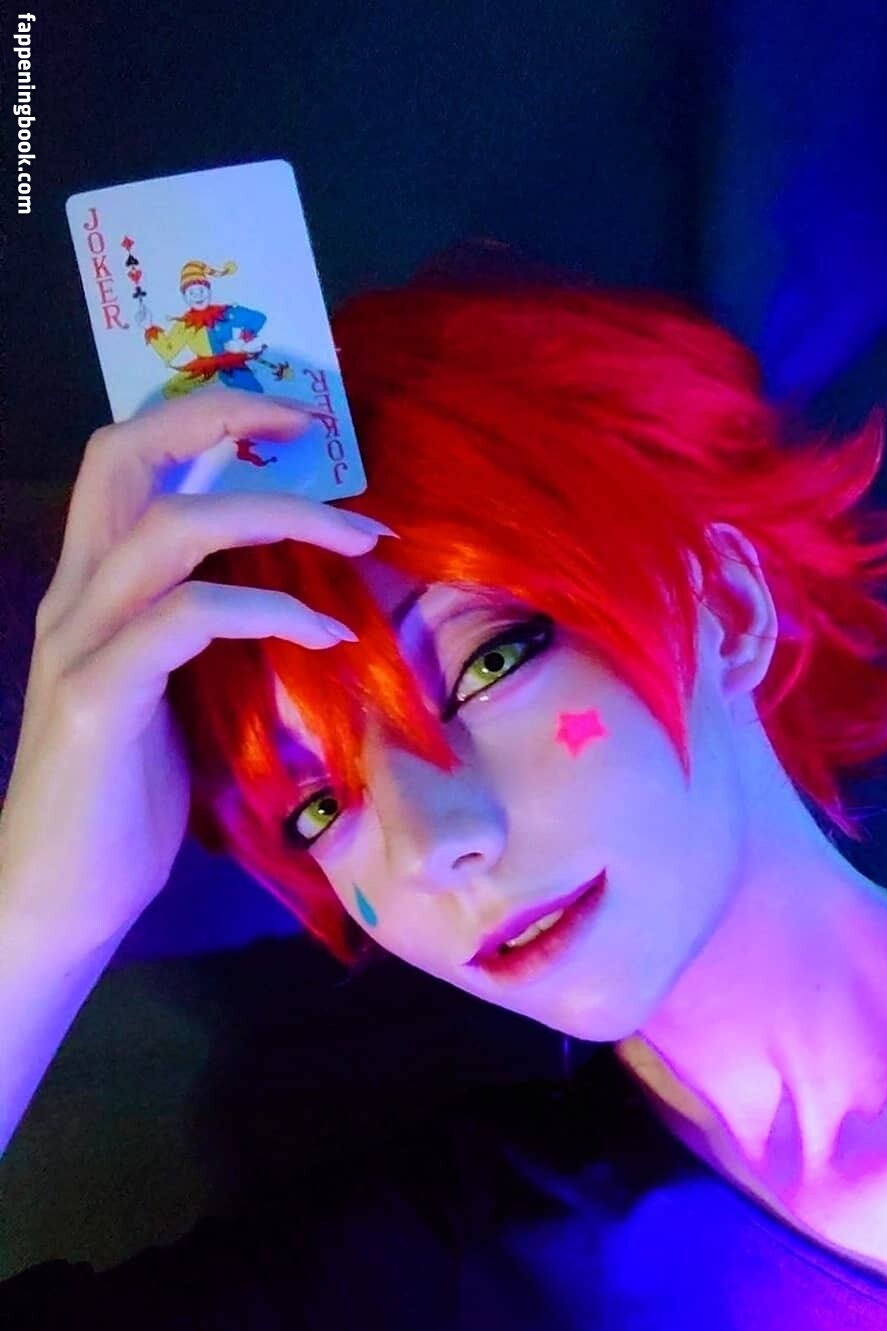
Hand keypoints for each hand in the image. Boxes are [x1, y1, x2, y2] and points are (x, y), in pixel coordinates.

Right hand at [0, 386, 389, 959]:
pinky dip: (267, 612)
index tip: (289, 416)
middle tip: (319, 430)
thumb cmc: (126, 797)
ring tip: (361, 538)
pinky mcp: (99, 698)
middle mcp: (75, 596)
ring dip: (280, 518)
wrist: (59, 892)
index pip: (123, 459)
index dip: (198, 416)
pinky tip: (326, 633)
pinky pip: (189, 622)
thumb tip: (286, 592)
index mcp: (91, 587)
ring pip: (171, 531)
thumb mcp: (172, 692)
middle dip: (223, 421)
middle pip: (126, 456)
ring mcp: (80, 643)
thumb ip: (203, 632)